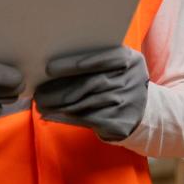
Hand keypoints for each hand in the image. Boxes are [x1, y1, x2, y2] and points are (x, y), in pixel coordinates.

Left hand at [34, 46, 148, 142]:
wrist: (145, 110)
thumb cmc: (120, 81)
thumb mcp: (118, 65)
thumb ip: (97, 61)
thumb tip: (56, 67)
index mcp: (130, 60)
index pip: (101, 59)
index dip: (74, 64)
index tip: (50, 69)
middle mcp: (131, 81)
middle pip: (89, 84)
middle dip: (60, 89)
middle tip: (38, 93)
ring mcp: (126, 104)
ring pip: (85, 103)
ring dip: (59, 105)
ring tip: (41, 104)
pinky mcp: (119, 124)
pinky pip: (87, 120)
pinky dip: (66, 118)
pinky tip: (51, 115)